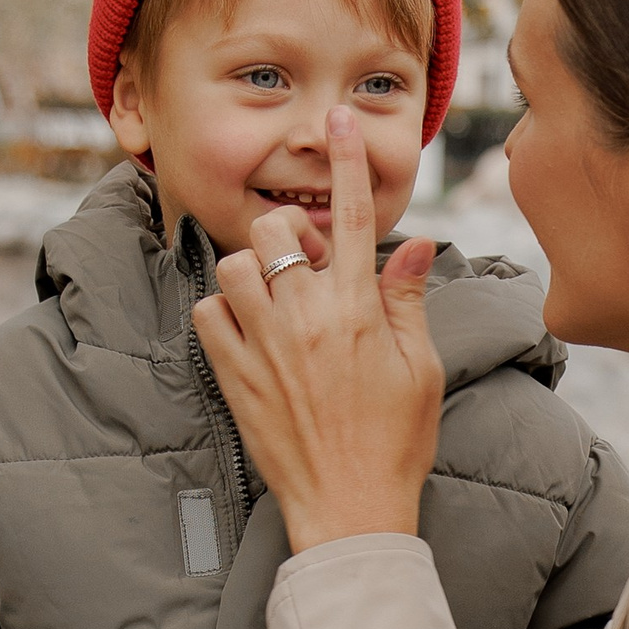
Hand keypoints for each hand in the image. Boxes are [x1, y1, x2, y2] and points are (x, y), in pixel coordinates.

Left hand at [193, 106, 442, 550]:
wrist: (350, 509)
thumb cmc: (395, 443)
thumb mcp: (421, 370)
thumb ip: (407, 301)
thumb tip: (413, 245)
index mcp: (360, 311)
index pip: (353, 217)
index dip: (346, 161)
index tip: (337, 120)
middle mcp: (307, 319)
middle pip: (276, 228)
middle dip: (288, 232)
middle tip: (307, 263)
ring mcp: (265, 346)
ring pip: (236, 265)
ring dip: (254, 271)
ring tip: (275, 301)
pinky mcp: (233, 376)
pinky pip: (207, 314)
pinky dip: (222, 312)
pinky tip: (248, 332)